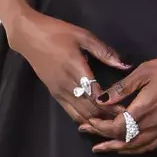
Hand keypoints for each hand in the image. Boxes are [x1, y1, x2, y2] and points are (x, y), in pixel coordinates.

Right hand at [8, 8, 130, 125]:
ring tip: (112, 124)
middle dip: (107, 117)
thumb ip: (105, 52)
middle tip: (124, 121)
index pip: (96, 95)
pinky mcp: (54, 94)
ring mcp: (59, 91)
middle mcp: (67, 84)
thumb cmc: (57, 32)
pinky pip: (70, 112)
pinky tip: (94, 122)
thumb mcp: (83, 36)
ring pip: (80, 114)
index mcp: (76, 69)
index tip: (127, 110)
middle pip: (90, 109)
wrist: (28, 36)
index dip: (111, 105)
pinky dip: (83, 119)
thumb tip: (125, 65)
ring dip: (96, 121)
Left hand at [77, 48, 156, 154]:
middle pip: (124, 139)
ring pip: (137, 146)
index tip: (88, 122)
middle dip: (104, 139)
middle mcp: (154, 123)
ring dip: (118, 148)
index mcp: (145, 108)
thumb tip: (102, 101)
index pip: (117, 126)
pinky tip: (127, 149)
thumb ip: (123, 88)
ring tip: (103, 148)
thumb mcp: (144, 71)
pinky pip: (151, 146)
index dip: (100, 127)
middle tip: (87, 136)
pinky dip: (136, 150)